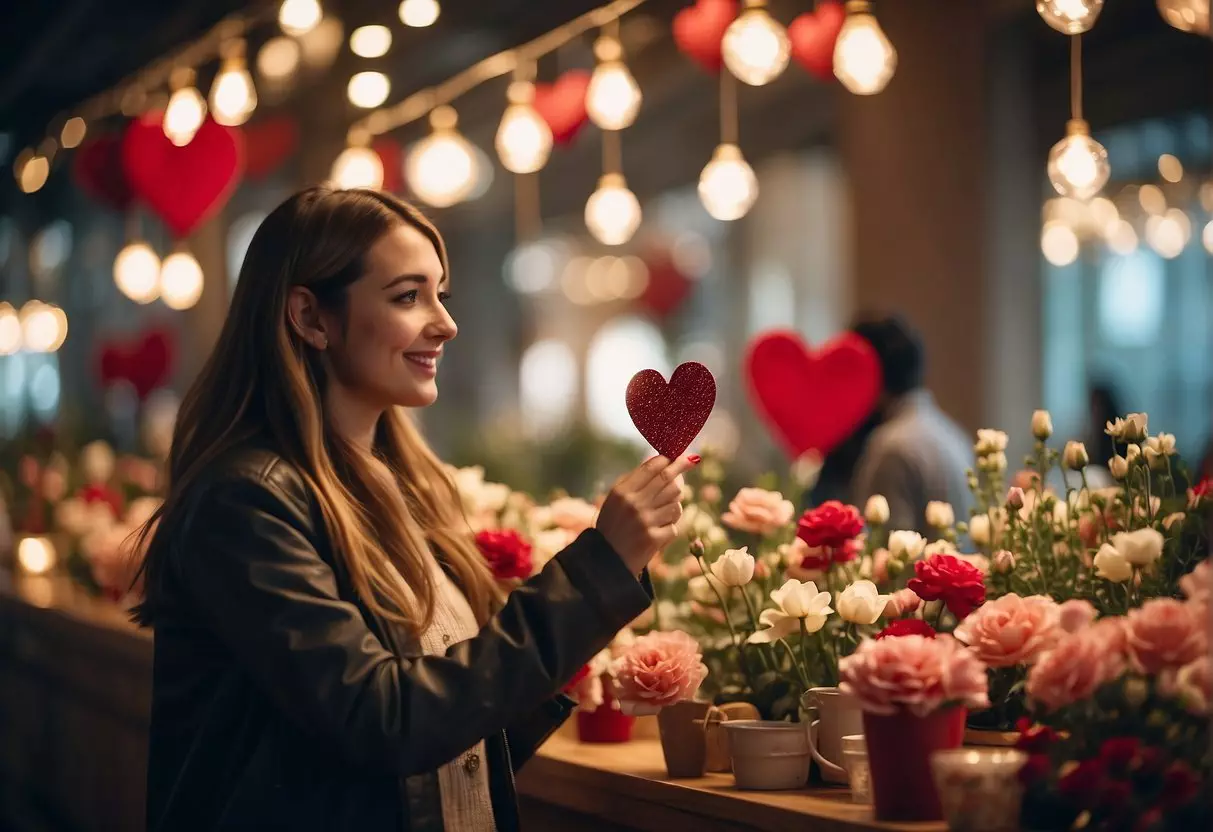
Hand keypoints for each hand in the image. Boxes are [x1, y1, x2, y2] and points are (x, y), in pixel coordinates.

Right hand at [595, 455, 698, 574]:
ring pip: (676, 504)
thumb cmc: (613, 525)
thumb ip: (636, 481)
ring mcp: (645, 522)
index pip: (651, 468)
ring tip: (662, 512)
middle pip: (669, 481)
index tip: (679, 455)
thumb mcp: (616, 499)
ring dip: (674, 506)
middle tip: (691, 462)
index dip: (668, 459)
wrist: (606, 561)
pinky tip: (657, 531)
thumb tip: (663, 461)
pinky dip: (669, 528)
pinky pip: (674, 526)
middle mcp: (634, 504)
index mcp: (622, 491)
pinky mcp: (654, 539)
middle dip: (682, 469)